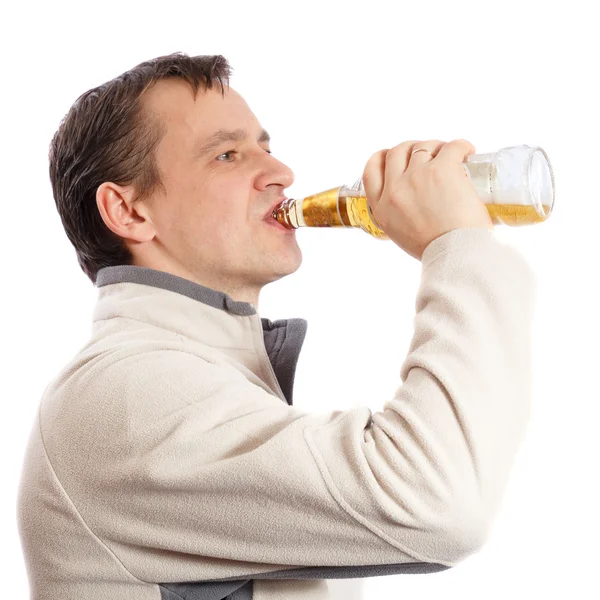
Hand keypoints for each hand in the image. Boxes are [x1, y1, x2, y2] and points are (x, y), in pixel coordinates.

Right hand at [362, 139, 493, 259]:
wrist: (457, 255)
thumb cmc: (437, 251)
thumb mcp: (401, 235)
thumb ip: (399, 216)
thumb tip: (415, 203)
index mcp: (382, 208)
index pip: (371, 171)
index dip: (382, 158)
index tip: (394, 156)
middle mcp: (395, 189)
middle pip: (396, 152)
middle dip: (411, 148)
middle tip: (428, 154)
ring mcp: (417, 176)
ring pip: (422, 147)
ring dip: (436, 147)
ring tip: (450, 156)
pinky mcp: (442, 169)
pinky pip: (451, 147)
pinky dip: (461, 146)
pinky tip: (467, 152)